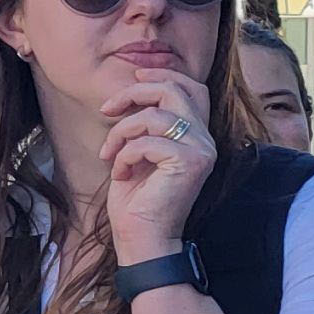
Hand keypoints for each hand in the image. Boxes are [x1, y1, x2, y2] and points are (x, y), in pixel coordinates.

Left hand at [101, 68, 216, 263]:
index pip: (192, 88)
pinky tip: (120, 173)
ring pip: (154, 115)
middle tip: (107, 109)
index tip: (135, 76)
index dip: (164, 75)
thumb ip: (146, 123)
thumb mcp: (138, 151)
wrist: (143, 238)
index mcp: (197, 135)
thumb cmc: (137, 200)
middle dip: (134, 92)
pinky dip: (124, 154)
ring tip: (110, 155)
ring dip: (121, 132)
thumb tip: (134, 87)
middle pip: (175, 90)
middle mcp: (205, 140)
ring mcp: (201, 151)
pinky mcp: (190, 163)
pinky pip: (146, 141)